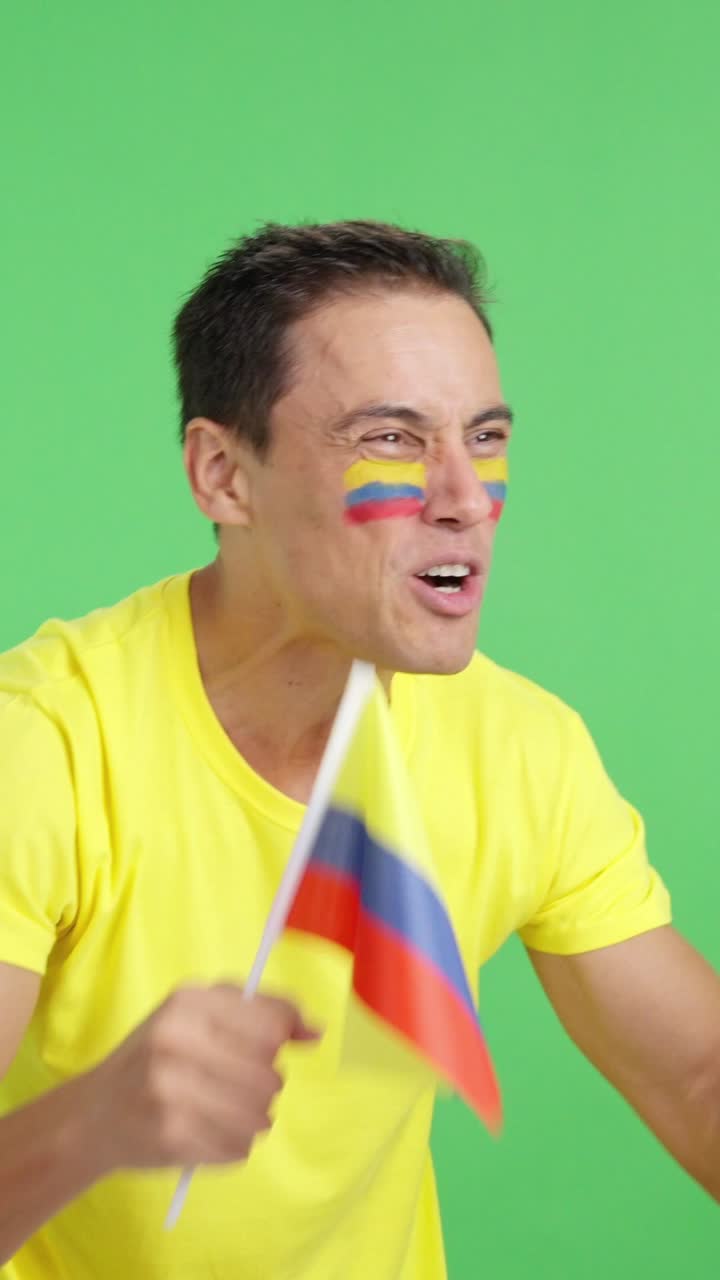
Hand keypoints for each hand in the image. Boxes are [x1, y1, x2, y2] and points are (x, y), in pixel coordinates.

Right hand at [81, 984, 319, 1175]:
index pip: (271, 1024)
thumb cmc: (158, 1054)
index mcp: (188, 1002)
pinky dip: (234, 1145)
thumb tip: (317, 1031)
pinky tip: (209, 1132)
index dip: (283, 1038)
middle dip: (266, 1085)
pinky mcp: (170, 1136)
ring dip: (255, 1119)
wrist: (95, 1113)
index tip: (274, 1047)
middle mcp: (176, 1041)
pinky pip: (239, 1148)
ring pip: (260, 1116)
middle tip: (240, 1084)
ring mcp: (170, 1091)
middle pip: (270, 1075)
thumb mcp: (198, 1013)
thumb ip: (260, 1012)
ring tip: (228, 1110)